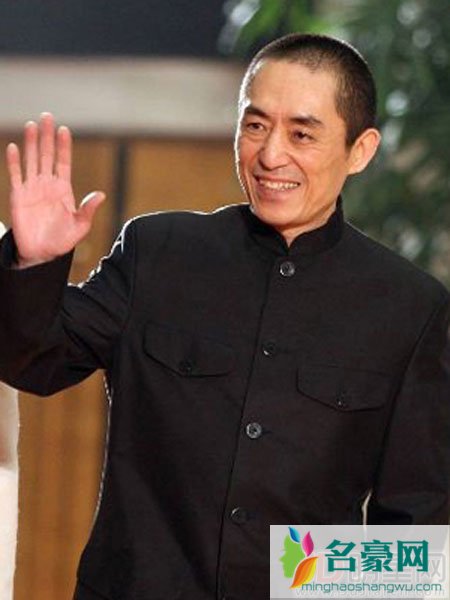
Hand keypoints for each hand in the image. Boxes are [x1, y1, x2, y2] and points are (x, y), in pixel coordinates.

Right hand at [6, 112, 104, 267]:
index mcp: (63, 189)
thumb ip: (88, 210)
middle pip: (47, 155)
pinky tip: (14, 147)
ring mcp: (32, 188)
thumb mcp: (80, 227)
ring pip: (31, 160)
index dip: (64, 146)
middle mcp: (47, 185)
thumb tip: (101, 194)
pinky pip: (16, 176)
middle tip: (47, 116)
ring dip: (31, 143)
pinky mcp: (18, 196)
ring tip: (32, 125)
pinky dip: (14, 162)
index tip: (64, 130)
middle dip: (47, 136)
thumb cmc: (62, 241)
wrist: (42, 254)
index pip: (63, 162)